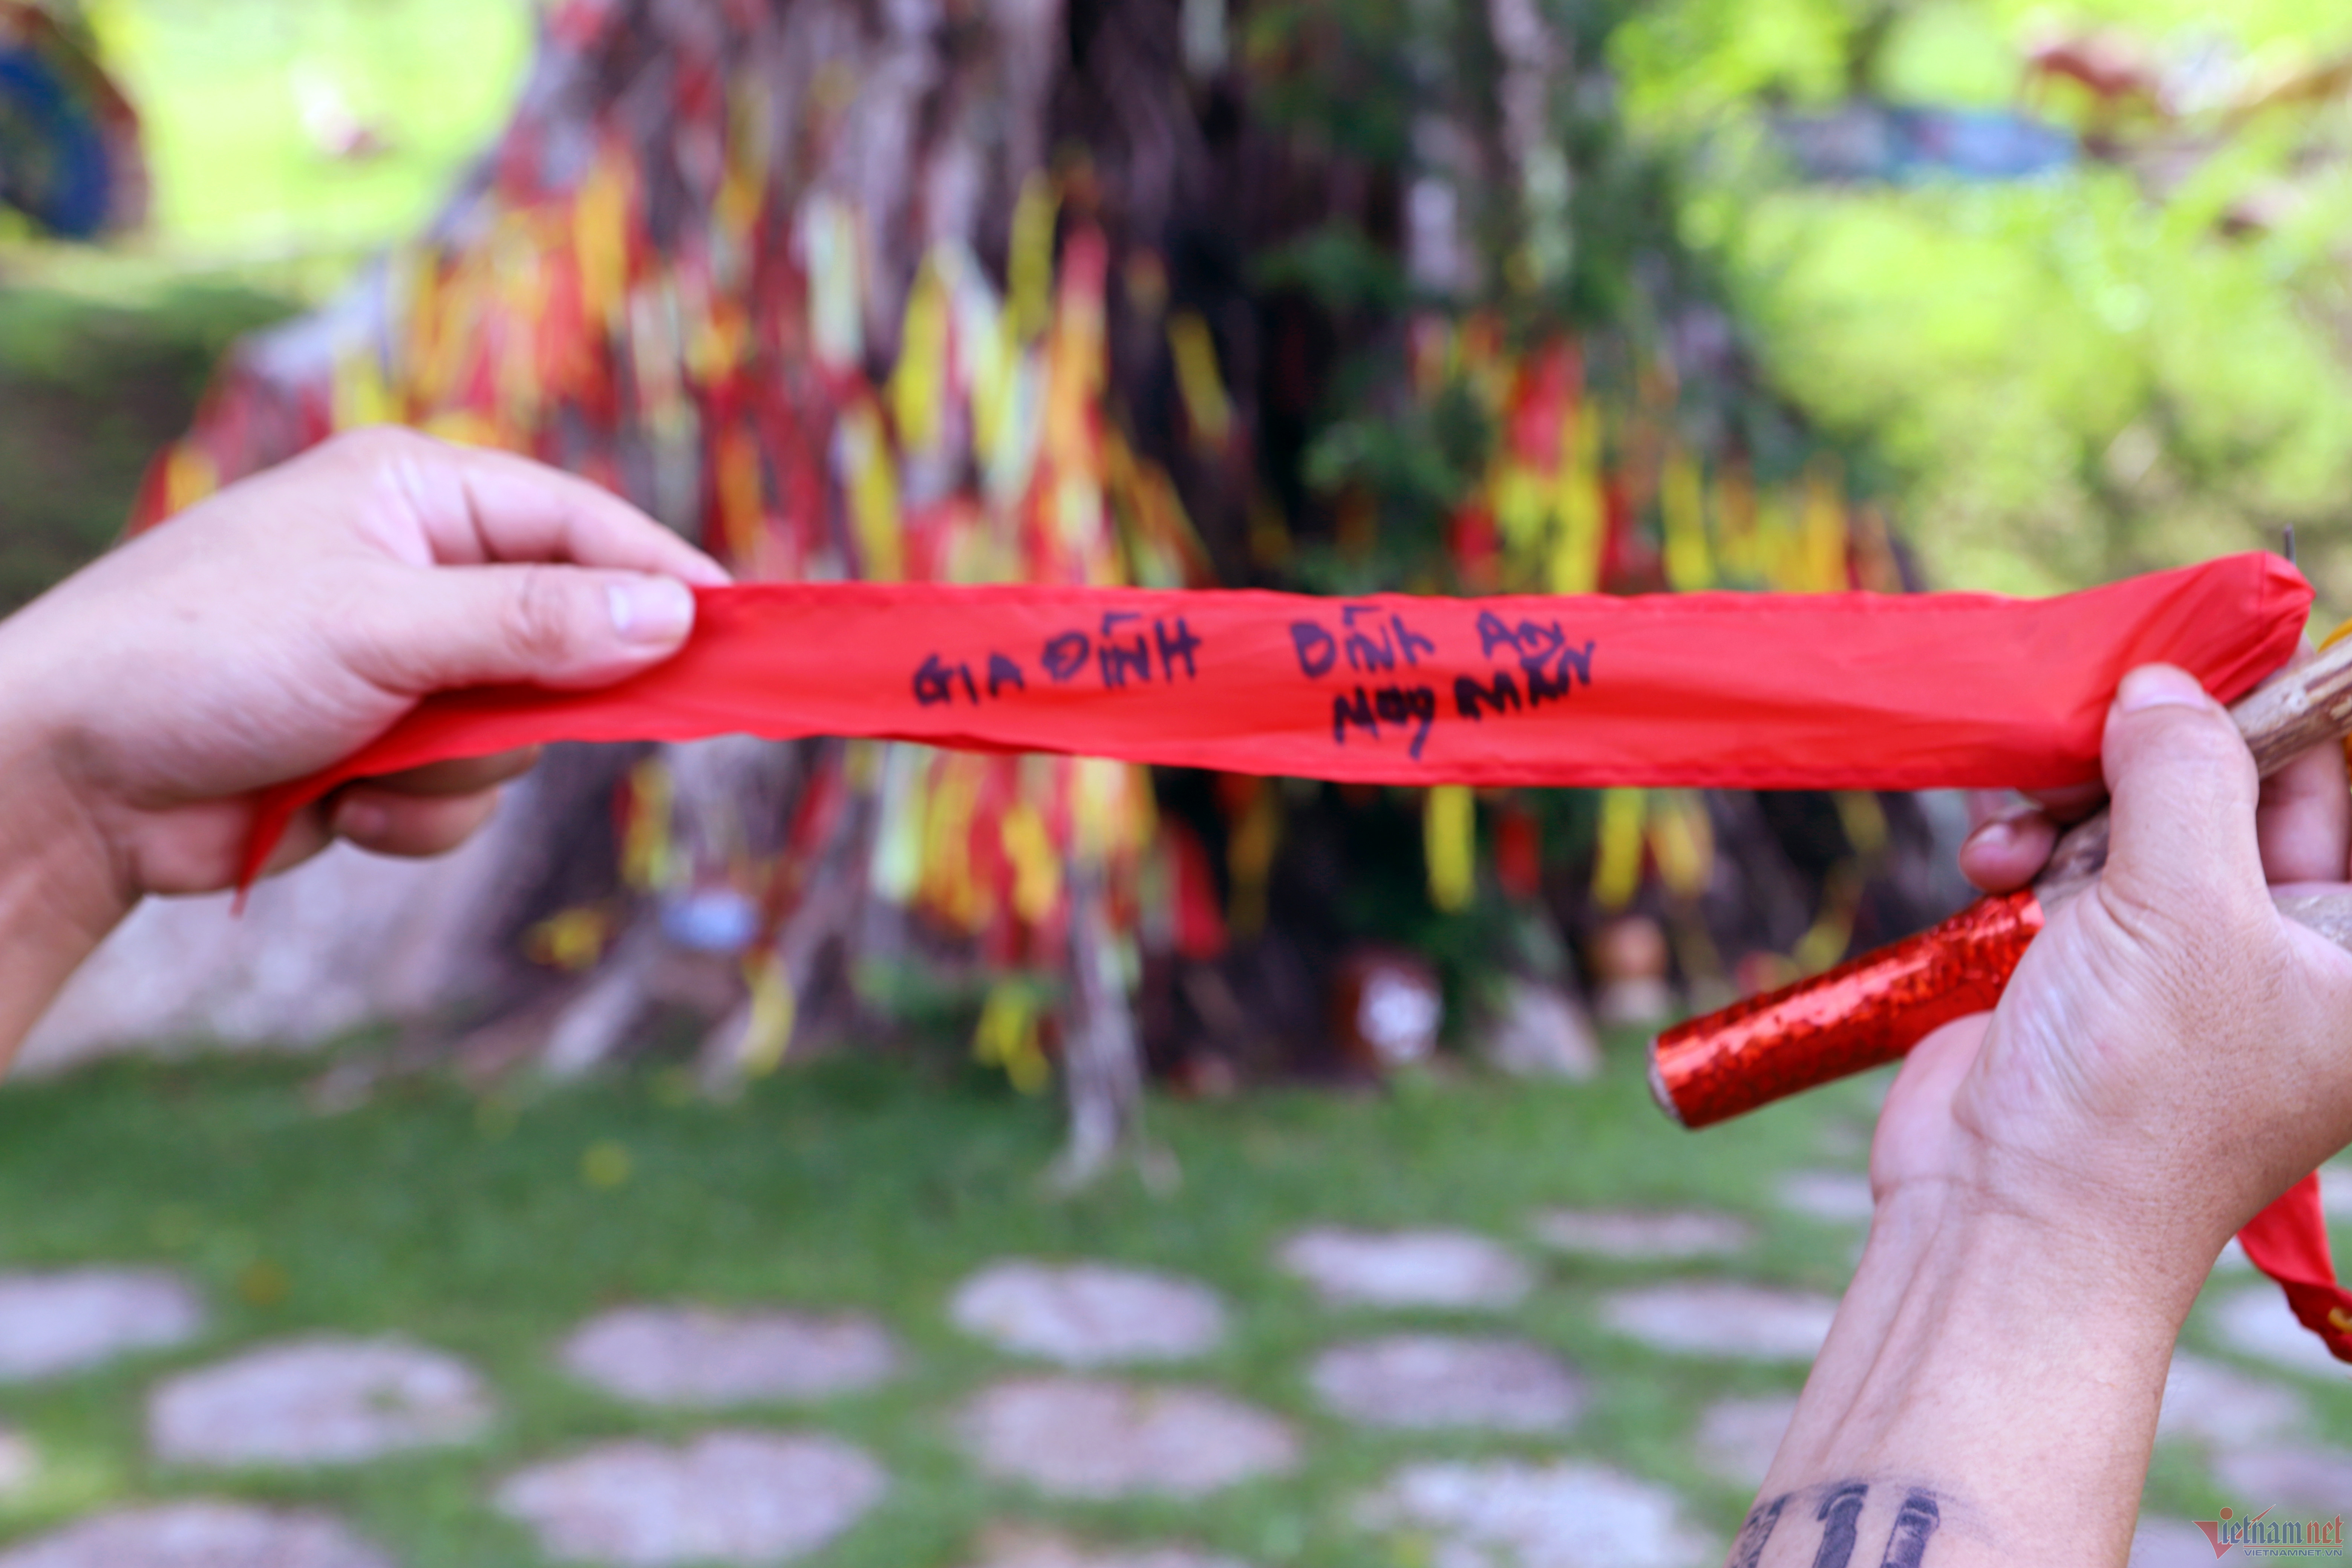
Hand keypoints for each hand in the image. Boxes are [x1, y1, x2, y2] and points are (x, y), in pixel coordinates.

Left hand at [0, 426, 726, 914]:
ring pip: (523, 733)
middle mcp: (419, 570)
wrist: (71, 774)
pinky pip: (466, 793)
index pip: (582, 523)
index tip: (737, 630)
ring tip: (367, 763)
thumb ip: (534, 624)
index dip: (662, 577)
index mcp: (417, 495)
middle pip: (568, 638)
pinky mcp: (383, 750)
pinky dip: (415, 813)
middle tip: (493, 717)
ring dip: (456, 768)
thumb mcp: (383, 625)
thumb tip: (672, 616)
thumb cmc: (204, 655)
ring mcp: (404, 665)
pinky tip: (340, 802)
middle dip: (529, 699)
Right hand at [1744, 661, 2351, 1563]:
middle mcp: (2281, 945)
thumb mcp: (2183, 907)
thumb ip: (2185, 774)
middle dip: (2154, 751)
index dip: (2284, 715)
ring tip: (2017, 838)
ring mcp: (2178, 954)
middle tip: (2094, 727)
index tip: (2207, 658)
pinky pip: (2068, 859)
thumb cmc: (2135, 1087)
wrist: (2006, 1213)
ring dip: (2068, 802)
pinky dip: (2026, 845)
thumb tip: (2165, 685)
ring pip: (2137, 813)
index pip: (2344, 785)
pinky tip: (1992, 862)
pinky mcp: (2085, 962)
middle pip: (2238, 786)